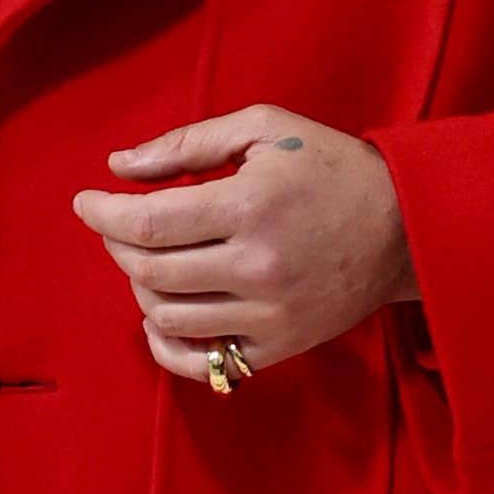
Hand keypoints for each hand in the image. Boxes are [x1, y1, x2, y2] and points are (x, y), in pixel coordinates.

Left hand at [72, 103, 419, 388]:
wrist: (407, 226)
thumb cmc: (331, 167)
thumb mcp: (265, 129)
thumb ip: (187, 143)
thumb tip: (119, 166)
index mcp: (250, 206)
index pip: (147, 223)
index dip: (103, 214)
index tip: (86, 202)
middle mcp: (256, 267)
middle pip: (149, 272)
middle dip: (117, 245)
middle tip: (118, 224)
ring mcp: (268, 316)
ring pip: (169, 318)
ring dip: (140, 288)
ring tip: (148, 261)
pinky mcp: (280, 347)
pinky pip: (204, 364)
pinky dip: (167, 346)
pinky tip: (160, 317)